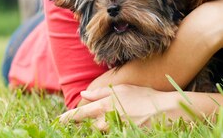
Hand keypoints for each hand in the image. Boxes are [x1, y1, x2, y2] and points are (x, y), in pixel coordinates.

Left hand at [60, 85, 188, 129]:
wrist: (165, 111)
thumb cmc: (144, 97)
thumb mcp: (121, 89)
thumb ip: (100, 93)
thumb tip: (83, 94)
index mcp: (104, 105)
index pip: (80, 113)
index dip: (68, 118)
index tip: (58, 121)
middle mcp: (107, 119)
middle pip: (88, 126)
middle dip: (84, 124)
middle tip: (80, 122)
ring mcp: (116, 129)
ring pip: (100, 132)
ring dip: (101, 127)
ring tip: (117, 117)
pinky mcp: (124, 135)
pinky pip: (113, 134)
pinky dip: (111, 130)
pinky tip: (122, 123)